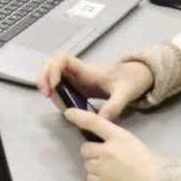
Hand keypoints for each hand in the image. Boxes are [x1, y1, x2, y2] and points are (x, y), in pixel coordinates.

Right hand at [36, 54, 153, 121]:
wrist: (136, 78)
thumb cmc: (130, 81)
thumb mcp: (125, 93)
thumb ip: (114, 106)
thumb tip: (102, 119)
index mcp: (86, 70)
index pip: (62, 60)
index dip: (54, 70)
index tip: (55, 85)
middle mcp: (77, 72)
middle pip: (50, 64)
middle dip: (44, 77)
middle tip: (46, 94)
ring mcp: (76, 79)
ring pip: (52, 74)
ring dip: (47, 85)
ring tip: (55, 102)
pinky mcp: (77, 88)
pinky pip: (59, 86)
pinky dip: (55, 93)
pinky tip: (63, 106)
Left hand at [64, 110, 166, 180]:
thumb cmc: (155, 166)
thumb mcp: (137, 145)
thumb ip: (120, 143)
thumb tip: (110, 146)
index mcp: (119, 137)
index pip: (94, 122)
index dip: (79, 116)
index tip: (68, 113)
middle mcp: (107, 150)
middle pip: (85, 148)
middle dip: (92, 153)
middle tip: (105, 160)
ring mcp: (102, 168)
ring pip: (87, 165)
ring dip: (95, 168)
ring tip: (111, 173)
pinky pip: (90, 180)